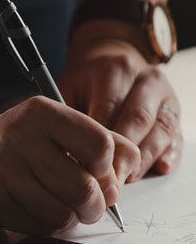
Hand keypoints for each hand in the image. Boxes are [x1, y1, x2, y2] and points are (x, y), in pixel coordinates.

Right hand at [0, 98, 139, 234]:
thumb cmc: (21, 142)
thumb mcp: (58, 126)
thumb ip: (102, 141)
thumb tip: (125, 176)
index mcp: (42, 113)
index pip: (100, 145)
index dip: (108, 167)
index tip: (98, 171)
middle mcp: (20, 139)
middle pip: (85, 189)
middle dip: (96, 205)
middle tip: (91, 203)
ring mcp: (3, 173)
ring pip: (63, 214)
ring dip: (71, 217)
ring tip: (62, 205)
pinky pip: (40, 228)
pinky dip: (48, 225)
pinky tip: (37, 208)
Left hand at [59, 38, 182, 180]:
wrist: (112, 63)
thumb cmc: (86, 82)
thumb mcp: (68, 89)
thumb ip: (68, 118)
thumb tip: (66, 155)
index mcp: (117, 70)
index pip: (109, 109)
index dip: (98, 142)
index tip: (86, 166)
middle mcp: (147, 80)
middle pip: (139, 120)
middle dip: (123, 154)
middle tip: (108, 180)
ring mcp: (166, 96)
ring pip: (161, 130)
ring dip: (144, 159)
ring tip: (126, 179)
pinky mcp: (176, 113)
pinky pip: (177, 137)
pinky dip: (170, 155)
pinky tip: (159, 168)